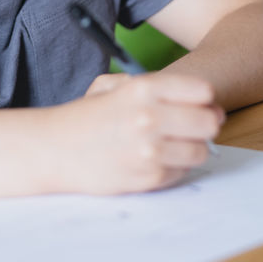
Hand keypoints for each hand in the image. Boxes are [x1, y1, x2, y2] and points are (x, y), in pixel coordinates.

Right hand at [52, 72, 223, 194]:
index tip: (199, 105)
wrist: (53, 150)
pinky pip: (182, 172)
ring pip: (200, 150)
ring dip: (191, 148)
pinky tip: (155, 160)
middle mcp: (150, 117)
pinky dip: (174, 167)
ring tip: (171, 145)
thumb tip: (198, 98)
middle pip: (209, 122)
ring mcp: (151, 150)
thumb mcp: (111, 84)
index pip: (203, 91)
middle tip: (194, 126)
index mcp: (143, 88)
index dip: (204, 99)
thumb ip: (152, 85)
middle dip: (205, 124)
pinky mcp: (149, 177)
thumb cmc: (84, 117)